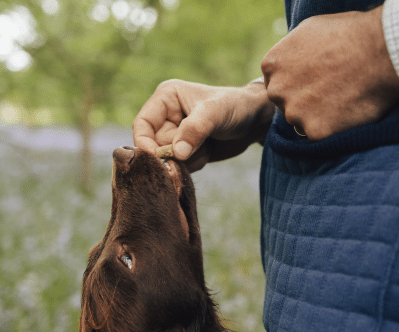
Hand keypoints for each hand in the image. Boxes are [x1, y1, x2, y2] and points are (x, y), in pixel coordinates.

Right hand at [133, 80, 273, 170]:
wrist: (256, 122)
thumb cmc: (236, 107)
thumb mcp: (215, 113)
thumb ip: (194, 130)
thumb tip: (176, 154)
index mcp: (166, 98)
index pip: (142, 125)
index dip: (145, 144)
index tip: (159, 159)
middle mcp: (166, 116)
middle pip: (154, 145)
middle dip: (175, 153)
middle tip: (199, 146)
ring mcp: (176, 135)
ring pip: (168, 158)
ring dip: (188, 159)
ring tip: (207, 145)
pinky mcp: (186, 150)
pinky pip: (180, 166)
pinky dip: (194, 164)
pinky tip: (208, 151)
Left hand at [261, 6, 398, 139]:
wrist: (380, 53)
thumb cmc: (349, 34)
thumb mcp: (307, 31)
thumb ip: (289, 53)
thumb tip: (287, 65)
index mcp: (272, 65)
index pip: (276, 82)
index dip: (295, 82)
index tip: (313, 79)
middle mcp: (276, 90)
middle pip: (284, 103)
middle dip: (300, 100)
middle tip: (326, 91)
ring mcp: (293, 112)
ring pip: (299, 120)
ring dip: (314, 115)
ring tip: (339, 99)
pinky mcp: (313, 131)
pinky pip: (318, 133)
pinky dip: (330, 127)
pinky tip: (344, 111)